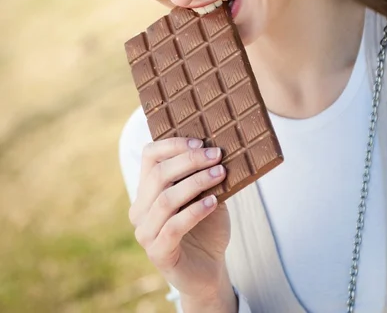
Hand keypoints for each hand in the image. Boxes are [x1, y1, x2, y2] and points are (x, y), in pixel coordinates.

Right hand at [129, 137, 230, 300]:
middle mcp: (140, 209)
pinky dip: (196, 210)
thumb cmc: (207, 228)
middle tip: (216, 155)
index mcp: (147, 190)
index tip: (201, 142)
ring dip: (196, 182)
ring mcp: (145, 232)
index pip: (149, 155)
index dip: (173, 144)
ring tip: (220, 174)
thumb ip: (204, 175)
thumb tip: (217, 148)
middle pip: (159, 174)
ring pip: (166, 199)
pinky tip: (214, 201)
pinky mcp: (157, 252)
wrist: (208, 270)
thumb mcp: (206, 194)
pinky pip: (174, 226)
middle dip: (190, 161)